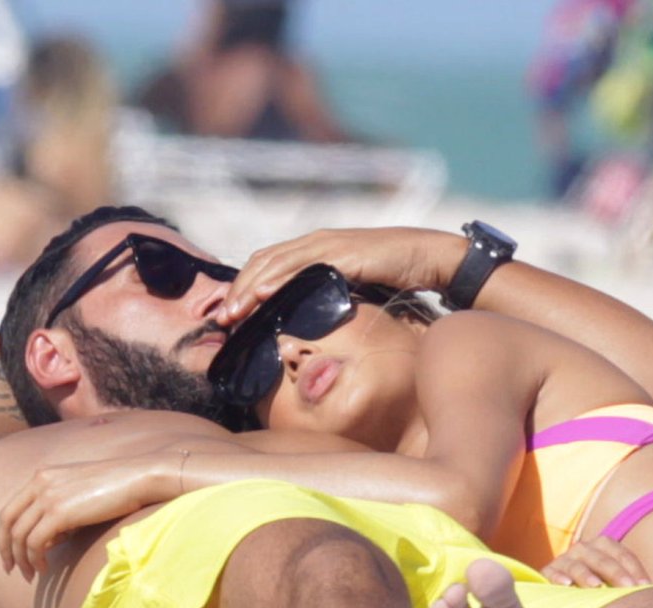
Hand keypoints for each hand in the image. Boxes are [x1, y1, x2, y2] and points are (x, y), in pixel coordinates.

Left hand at [0, 452, 173, 578]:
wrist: (138, 478)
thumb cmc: (117, 488)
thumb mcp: (80, 494)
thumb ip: (60, 511)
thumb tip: (49, 541)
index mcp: (41, 476)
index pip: (10, 508)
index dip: (5, 534)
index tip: (11, 554)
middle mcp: (39, 483)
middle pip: (7, 521)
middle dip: (6, 549)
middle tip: (11, 569)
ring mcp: (48, 496)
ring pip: (19, 535)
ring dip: (22, 559)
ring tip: (32, 574)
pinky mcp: (59, 512)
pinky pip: (35, 542)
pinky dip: (35, 558)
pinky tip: (45, 568)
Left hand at [218, 227, 457, 327]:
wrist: (430, 257)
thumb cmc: (398, 274)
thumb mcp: (356, 286)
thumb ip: (331, 295)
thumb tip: (311, 321)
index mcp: (316, 248)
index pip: (269, 264)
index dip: (246, 287)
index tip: (231, 315)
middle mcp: (317, 242)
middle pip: (264, 262)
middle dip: (239, 291)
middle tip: (222, 319)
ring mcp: (329, 245)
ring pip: (276, 264)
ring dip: (250, 289)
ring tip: (233, 313)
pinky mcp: (343, 254)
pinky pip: (302, 268)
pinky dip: (277, 281)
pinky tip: (262, 296)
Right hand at [540, 536, 651, 587]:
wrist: (561, 589)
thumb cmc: (598, 589)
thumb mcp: (615, 583)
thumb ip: (633, 584)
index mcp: (604, 547)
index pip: (622, 554)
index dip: (635, 569)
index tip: (645, 587)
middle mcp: (584, 549)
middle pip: (602, 558)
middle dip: (616, 573)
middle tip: (628, 588)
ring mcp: (564, 559)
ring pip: (577, 564)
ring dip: (587, 574)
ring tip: (596, 586)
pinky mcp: (547, 572)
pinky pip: (551, 572)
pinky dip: (558, 577)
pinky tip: (566, 585)